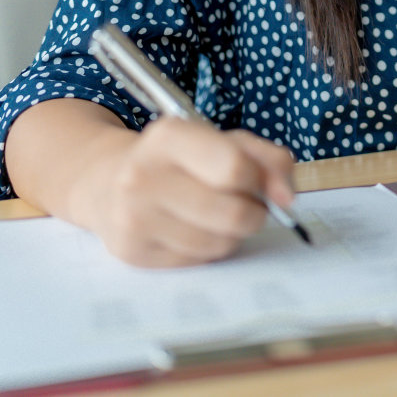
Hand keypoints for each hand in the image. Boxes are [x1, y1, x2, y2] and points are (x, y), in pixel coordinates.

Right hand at [85, 118, 296, 267]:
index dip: (258, 181)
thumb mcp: (224, 141)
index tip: (255, 182)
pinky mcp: (132, 253)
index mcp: (168, 136)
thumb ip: (269, 159)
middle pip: (233, 214)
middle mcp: (143, 176)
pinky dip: (207, 249)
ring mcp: (133, 218)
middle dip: (253, 213)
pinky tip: (191, 230)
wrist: (108, 182)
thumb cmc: (180, 160)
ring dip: (232, 234)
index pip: (234, 168)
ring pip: (220, 243)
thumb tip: (288, 199)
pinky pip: (198, 261)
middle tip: (244, 204)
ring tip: (215, 215)